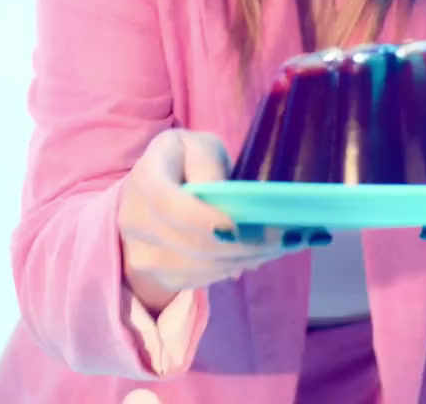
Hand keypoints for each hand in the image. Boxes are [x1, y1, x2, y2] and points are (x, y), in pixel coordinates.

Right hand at [118, 129, 314, 309]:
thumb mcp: (196, 146)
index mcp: (145, 179)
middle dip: (245, 244)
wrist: (146, 195)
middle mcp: (135, 221)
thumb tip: (224, 199)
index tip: (244, 227)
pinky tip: (258, 253)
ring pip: (201, 267)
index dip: (207, 221)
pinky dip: (234, 267)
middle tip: (290, 237)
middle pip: (193, 244)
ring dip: (246, 258)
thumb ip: (207, 165)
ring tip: (283, 244)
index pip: (171, 207)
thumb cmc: (181, 162)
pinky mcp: (158, 277)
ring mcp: (143, 254)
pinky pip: (201, 279)